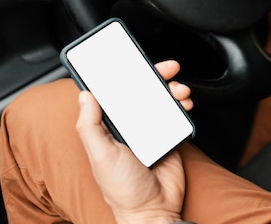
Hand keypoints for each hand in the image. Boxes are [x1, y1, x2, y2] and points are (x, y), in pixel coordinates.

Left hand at [76, 60, 190, 223]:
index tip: (132, 61)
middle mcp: (129, 125)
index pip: (114, 93)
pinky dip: (182, 104)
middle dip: (155, 75)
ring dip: (172, 89)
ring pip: (161, 99)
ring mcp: (150, 130)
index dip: (123, 75)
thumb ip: (90, 126)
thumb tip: (85, 95)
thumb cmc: (123, 189)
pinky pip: (176, 114)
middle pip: (141, 90)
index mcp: (109, 127)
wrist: (154, 210)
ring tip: (180, 91)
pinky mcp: (169, 136)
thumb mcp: (100, 155)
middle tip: (167, 68)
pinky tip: (185, 103)